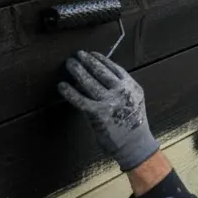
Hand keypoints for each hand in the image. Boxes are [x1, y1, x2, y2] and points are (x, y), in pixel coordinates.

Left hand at [58, 50, 158, 171]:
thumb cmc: (132, 122)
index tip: (91, 54)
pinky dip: (70, 92)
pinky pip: (80, 100)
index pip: (114, 67)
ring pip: (90, 82)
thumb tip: (97, 76)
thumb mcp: (134, 100)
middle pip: (100, 71)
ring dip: (78, 70)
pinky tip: (62, 86)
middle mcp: (121, 91)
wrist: (135, 144)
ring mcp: (110, 102)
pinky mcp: (98, 114)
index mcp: (131, 86)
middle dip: (87, 61)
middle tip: (77, 55)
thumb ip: (121, 88)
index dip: (101, 59)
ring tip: (70, 64)